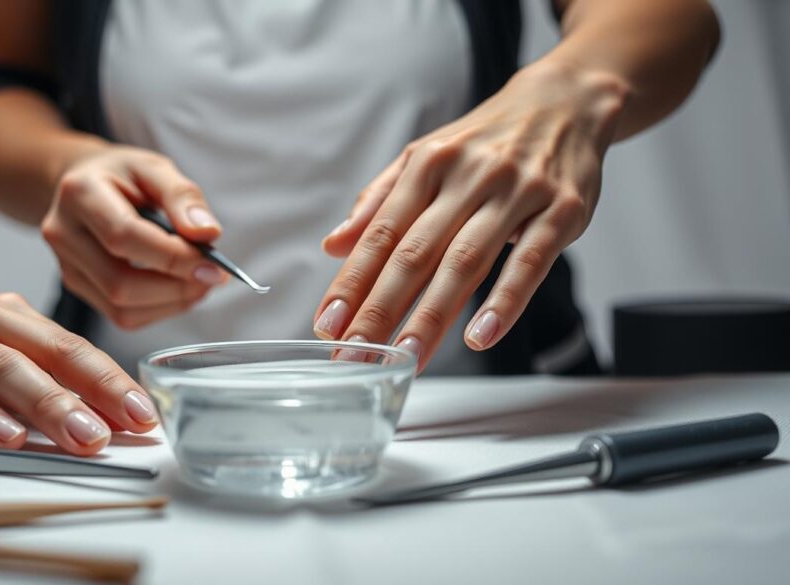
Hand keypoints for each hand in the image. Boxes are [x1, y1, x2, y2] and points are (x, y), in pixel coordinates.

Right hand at [40, 145, 229, 329]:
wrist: (86, 184)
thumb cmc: (124, 175)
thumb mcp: (155, 168)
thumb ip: (182, 196)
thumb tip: (207, 234)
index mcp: (80, 193)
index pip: (125, 237)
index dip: (173, 257)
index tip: (213, 265)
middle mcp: (64, 234)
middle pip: (120, 283)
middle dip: (176, 287)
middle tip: (214, 276)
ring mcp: (67, 266)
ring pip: (122, 309)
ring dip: (172, 303)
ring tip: (201, 282)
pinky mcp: (79, 288)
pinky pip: (123, 316)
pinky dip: (160, 309)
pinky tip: (179, 289)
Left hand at [315, 61, 627, 370]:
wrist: (566, 102)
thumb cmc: (485, 142)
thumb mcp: (426, 157)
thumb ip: (379, 202)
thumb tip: (334, 244)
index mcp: (427, 165)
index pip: (380, 233)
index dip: (351, 282)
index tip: (329, 325)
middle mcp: (468, 176)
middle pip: (416, 253)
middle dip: (381, 309)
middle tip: (358, 353)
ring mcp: (516, 192)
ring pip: (466, 261)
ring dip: (433, 315)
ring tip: (406, 356)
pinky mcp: (561, 210)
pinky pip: (530, 262)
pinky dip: (504, 302)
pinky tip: (480, 336)